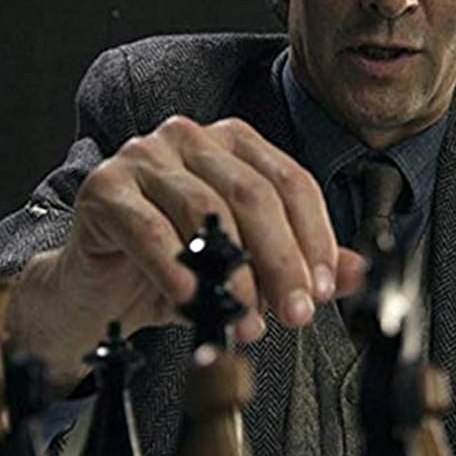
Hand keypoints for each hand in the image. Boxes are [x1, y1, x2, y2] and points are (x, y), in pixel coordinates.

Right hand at [7, 115, 367, 376]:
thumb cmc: (174, 268)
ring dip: (233, 273)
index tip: (322, 289)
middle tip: (295, 313)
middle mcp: (188, 137)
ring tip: (245, 318)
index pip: (290, 181)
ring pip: (204, 209)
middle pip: (252, 194)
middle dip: (281, 260)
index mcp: (232, 142)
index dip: (313, 237)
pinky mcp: (103, 188)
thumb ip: (300, 262)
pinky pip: (148, 228)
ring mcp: (141, 157)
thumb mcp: (246, 267)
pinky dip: (176, 268)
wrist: (98, 290)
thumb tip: (357, 272)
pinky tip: (193, 301)